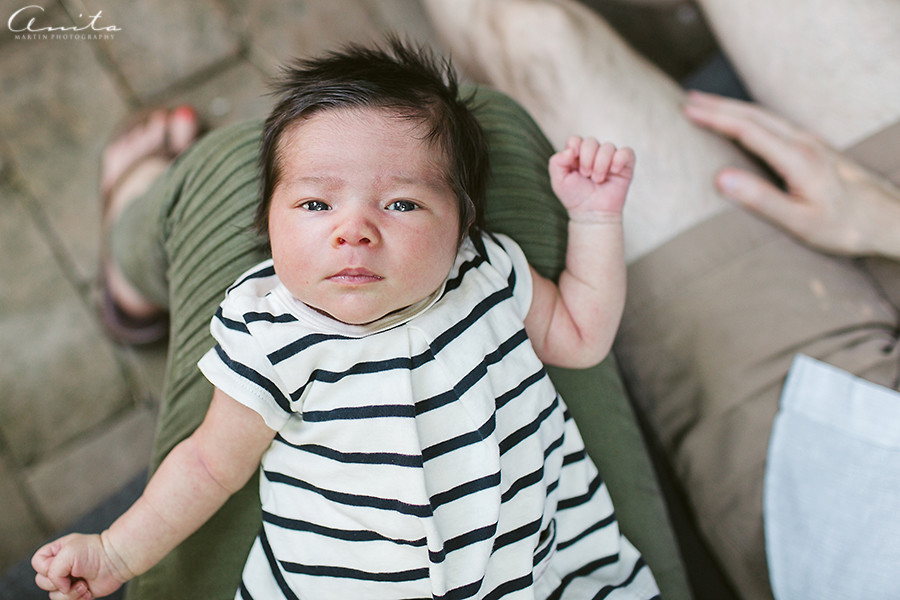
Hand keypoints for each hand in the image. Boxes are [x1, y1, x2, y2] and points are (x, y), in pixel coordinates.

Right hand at [32, 533, 128, 599]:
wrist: (116, 561)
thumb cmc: (95, 551)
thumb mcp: (67, 554)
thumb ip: (52, 571)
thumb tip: (59, 587)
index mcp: (57, 551)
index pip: (37, 563)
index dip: (45, 567)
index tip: (62, 562)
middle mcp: (61, 566)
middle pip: (42, 582)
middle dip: (57, 582)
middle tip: (74, 575)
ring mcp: (68, 580)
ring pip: (53, 595)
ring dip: (69, 593)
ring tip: (83, 584)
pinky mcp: (77, 591)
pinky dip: (77, 598)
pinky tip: (87, 590)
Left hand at [549, 136, 635, 221]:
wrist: (592, 213)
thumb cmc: (575, 197)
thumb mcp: (558, 181)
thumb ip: (556, 162)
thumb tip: (570, 150)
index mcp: (577, 155)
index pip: (575, 140)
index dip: (574, 149)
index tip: (573, 164)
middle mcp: (594, 154)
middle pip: (591, 142)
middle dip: (587, 160)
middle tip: (586, 176)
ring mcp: (610, 158)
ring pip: (608, 146)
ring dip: (601, 164)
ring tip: (598, 179)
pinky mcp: (625, 165)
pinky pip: (626, 152)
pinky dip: (619, 159)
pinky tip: (613, 171)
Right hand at [685, 90, 899, 258]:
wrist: (890, 221)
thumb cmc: (846, 227)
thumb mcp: (800, 222)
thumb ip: (760, 199)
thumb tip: (721, 178)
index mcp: (797, 159)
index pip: (748, 129)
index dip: (715, 119)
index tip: (687, 111)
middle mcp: (805, 144)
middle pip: (755, 115)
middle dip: (719, 105)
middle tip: (686, 100)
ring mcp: (812, 144)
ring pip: (766, 116)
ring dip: (733, 108)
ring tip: (707, 104)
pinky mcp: (816, 149)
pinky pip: (776, 123)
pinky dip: (750, 117)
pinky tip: (744, 121)